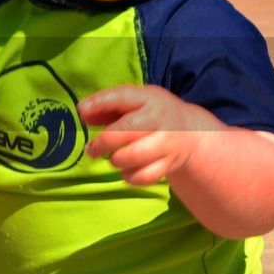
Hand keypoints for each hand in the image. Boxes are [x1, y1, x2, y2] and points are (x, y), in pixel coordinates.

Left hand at [78, 84, 215, 185]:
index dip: (100, 103)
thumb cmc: (151, 115)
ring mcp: (167, 143)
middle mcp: (160, 120)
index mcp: (149, 99)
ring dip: (116, 160)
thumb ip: (107, 107)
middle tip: (92, 149)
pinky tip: (126, 171)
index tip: (81, 111)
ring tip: (113, 158)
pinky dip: (129, 177)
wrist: (191, 133)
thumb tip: (83, 113)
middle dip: (103, 142)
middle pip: (126, 131)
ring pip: (134, 156)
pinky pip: (144, 176)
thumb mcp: (134, 103)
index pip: (123, 97)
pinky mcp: (170, 164)